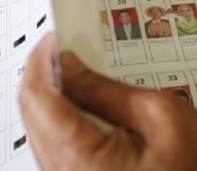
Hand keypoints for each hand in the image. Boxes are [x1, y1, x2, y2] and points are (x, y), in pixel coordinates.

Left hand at [20, 34, 196, 170]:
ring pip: (43, 130)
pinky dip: (67, 118)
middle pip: (35, 116)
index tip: (56, 39)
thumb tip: (71, 65)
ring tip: (78, 70)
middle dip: (47, 76)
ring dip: (56, 97)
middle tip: (69, 49)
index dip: (43, 61)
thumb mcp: (161, 114)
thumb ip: (107, 89)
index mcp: (83, 161)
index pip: (40, 99)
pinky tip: (85, 101)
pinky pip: (60, 146)